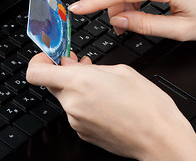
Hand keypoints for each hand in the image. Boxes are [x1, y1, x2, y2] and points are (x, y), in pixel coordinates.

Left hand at [26, 52, 195, 160]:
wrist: (159, 138)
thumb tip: (70, 65)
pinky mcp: (83, 133)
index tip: (50, 56)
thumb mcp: (120, 71)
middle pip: (51, 83)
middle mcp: (72, 104)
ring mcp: (76, 121)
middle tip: (80, 65)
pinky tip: (105, 102)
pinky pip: (76, 112)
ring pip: (66, 98)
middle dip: (63, 72)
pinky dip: (84, 104)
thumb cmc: (147, 105)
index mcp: (80, 83)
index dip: (39, 61)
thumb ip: (88, 67)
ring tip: (102, 86)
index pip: (36, 72)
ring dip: (77, 89)